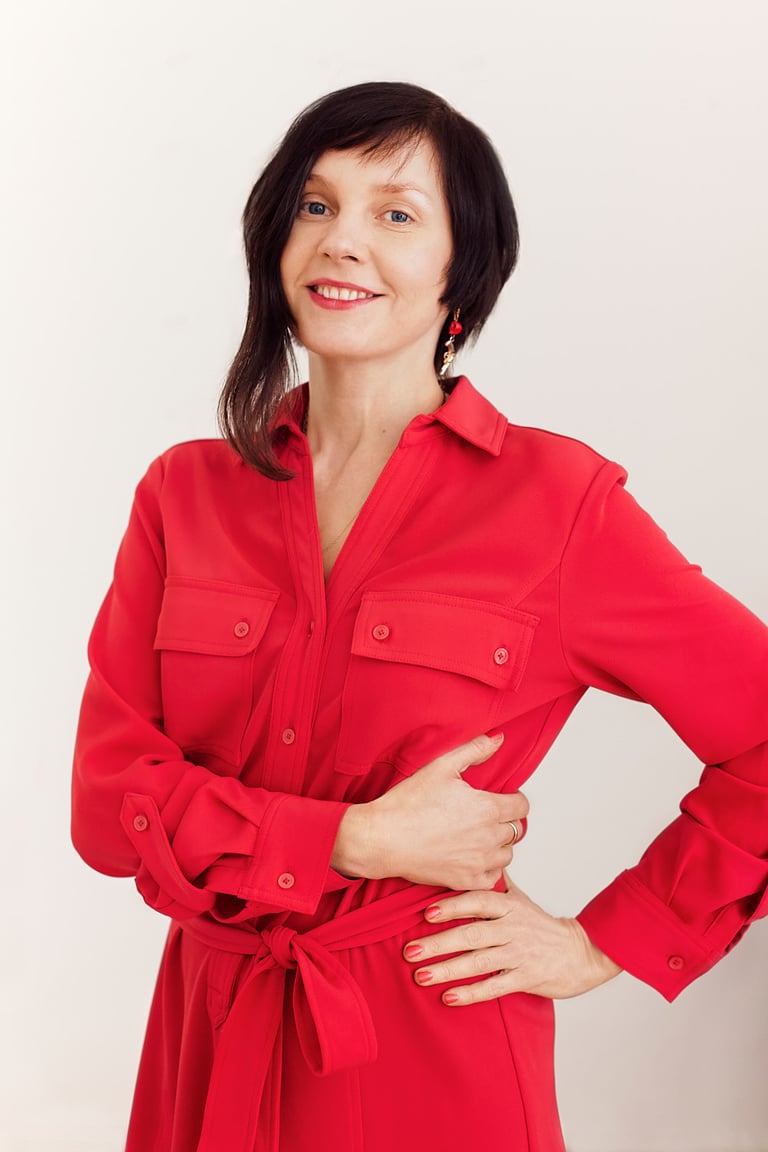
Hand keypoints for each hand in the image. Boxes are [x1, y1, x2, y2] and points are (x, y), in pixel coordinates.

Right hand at [332, 734, 528, 888]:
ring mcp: (479, 862)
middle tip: (483, 815)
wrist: (383, 838)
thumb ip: (474, 750)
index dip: (513, 799)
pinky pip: (494, 877)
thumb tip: (498, 739)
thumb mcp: (441, 766)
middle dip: (504, 820)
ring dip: (498, 844)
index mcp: (487, 808)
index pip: (521, 806)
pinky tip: (473, 856)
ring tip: (478, 835)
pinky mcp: (466, 881)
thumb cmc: (408, 803)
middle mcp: (488, 837)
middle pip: (516, 829)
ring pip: (507, 853)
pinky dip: (489, 867)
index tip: (501, 798)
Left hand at [402, 879, 621, 1004]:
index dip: (452, 906)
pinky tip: (449, 997)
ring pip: (478, 961)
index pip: (478, 901)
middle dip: (438, 943)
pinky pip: (494, 986)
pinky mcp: (526, 978)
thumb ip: (497, 884)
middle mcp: (513, 928)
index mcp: (510, 906)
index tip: (425, 913)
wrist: (582, 953)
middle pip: (471, 934)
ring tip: (420, 976)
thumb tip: (478, 859)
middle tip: (409, 951)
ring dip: (447, 969)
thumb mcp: (521, 900)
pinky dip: (471, 993)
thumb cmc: (543, 927)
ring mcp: (520, 954)